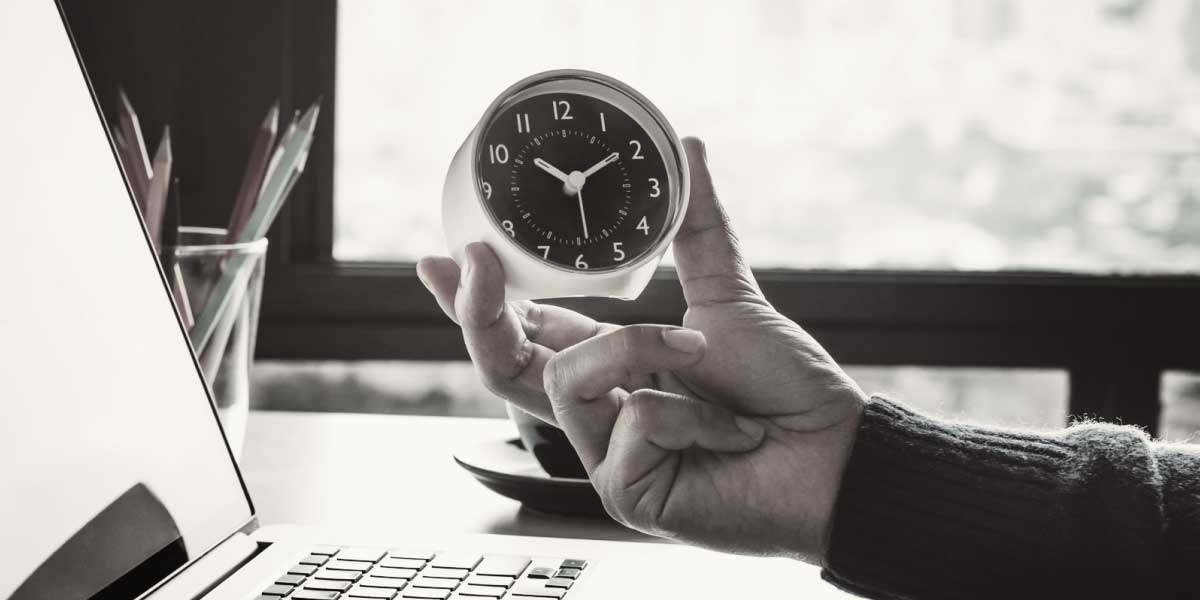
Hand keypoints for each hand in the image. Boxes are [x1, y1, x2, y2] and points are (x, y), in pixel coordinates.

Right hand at [418, 138, 865, 563]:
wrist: (833, 453)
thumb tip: (687, 148)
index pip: (525, 330)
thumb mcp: (727, 296)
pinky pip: (628, 425)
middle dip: (478, 309)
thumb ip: (697, 228)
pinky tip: (726, 432)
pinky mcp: (624, 493)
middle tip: (475, 260)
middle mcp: (597, 411)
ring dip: (640, 350)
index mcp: (610, 367)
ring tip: (702, 357)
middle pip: (502, 365)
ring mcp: (605, 456)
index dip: (477, 297)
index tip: (439, 256)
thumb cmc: (783, 388)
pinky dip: (688, 413)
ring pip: (568, 379)